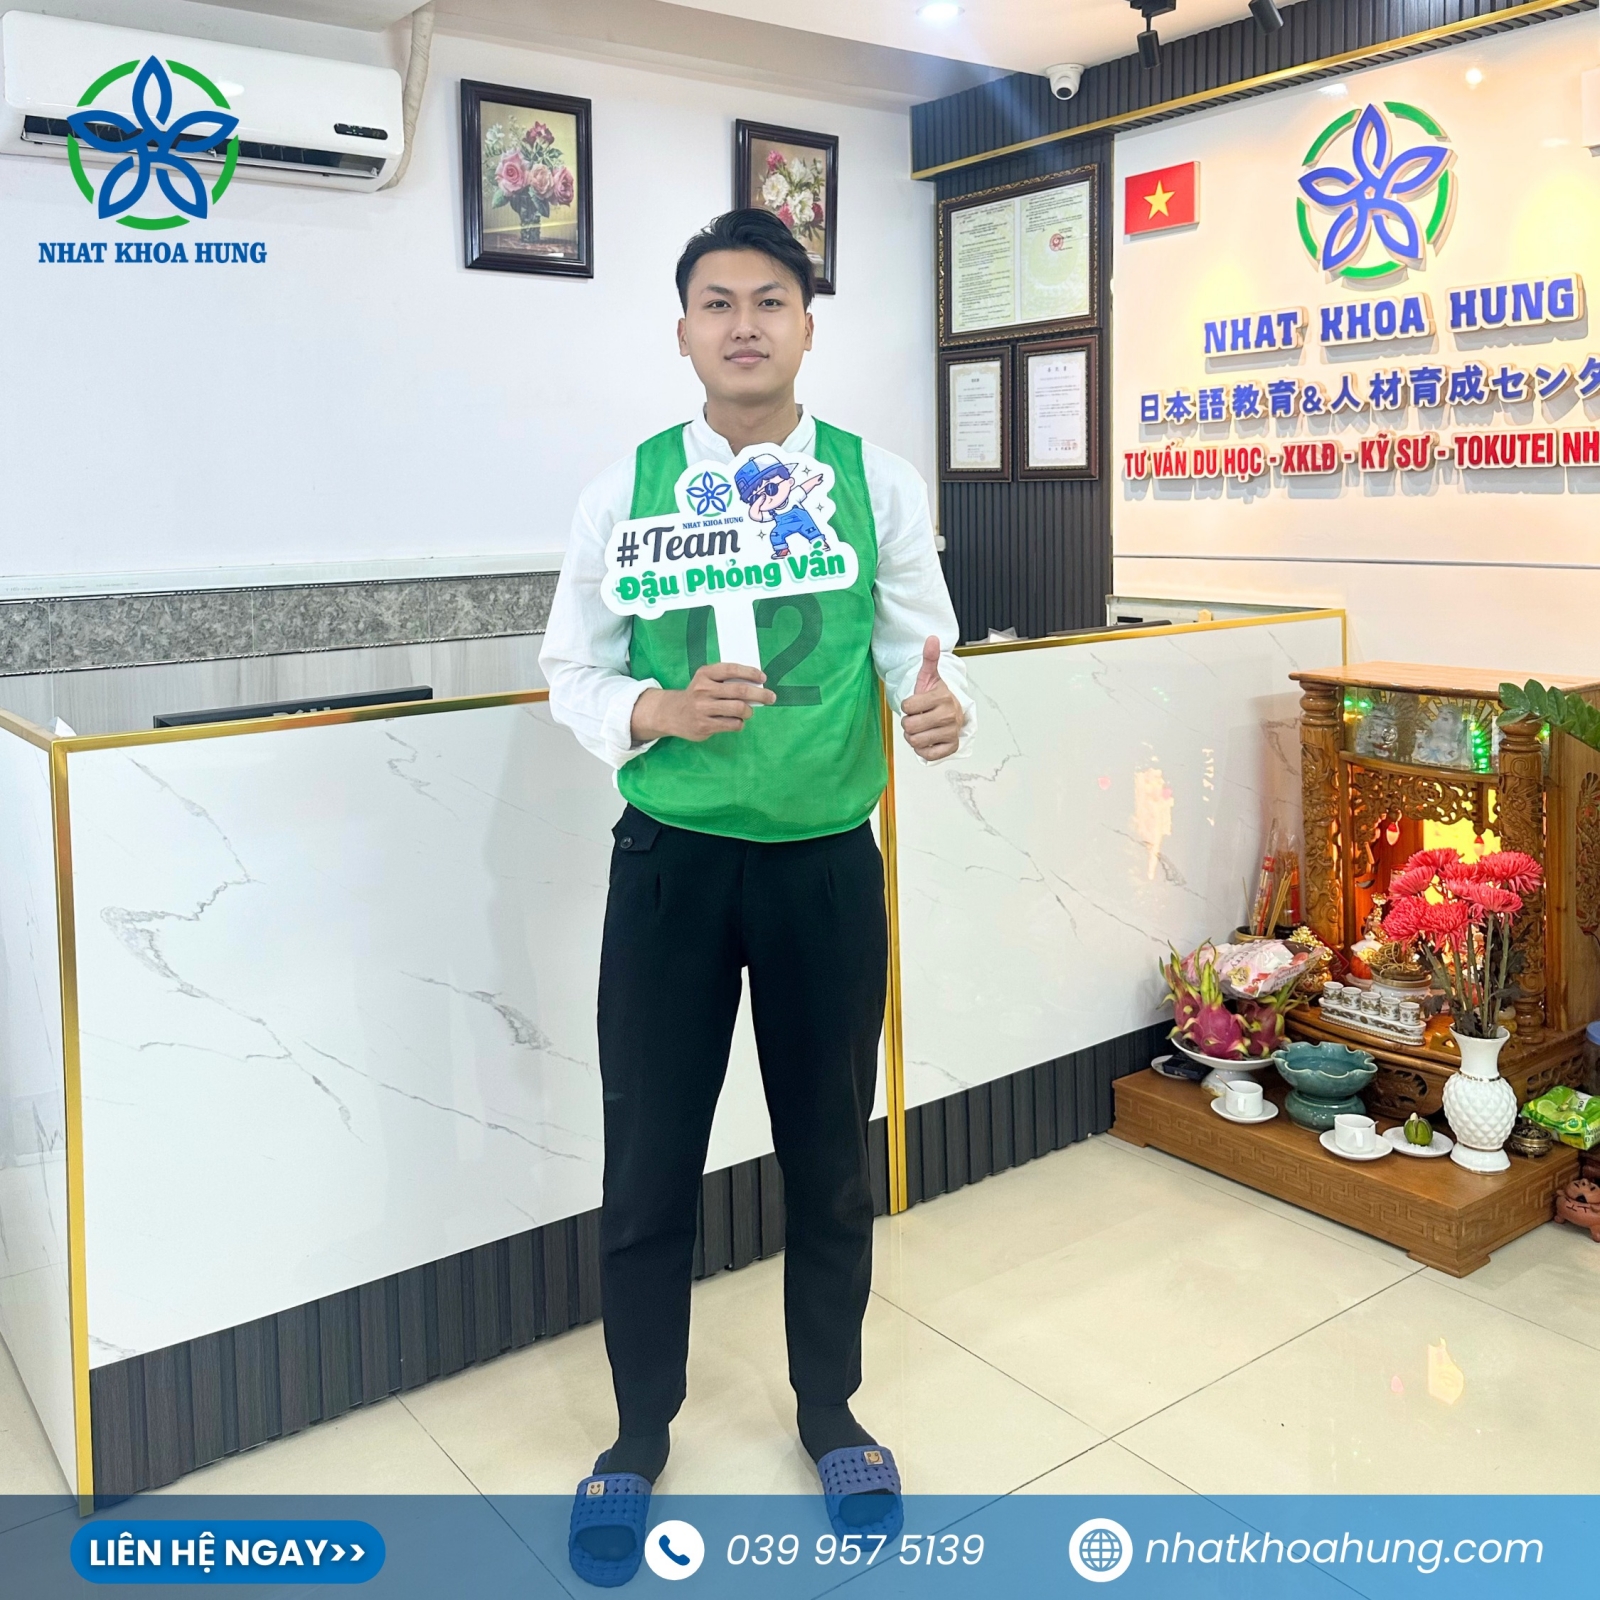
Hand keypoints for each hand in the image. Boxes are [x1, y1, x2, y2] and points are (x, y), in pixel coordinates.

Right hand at [631, 662, 775, 742]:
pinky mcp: (705, 725)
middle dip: (760, 694)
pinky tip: (735, 721)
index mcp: (704, 674)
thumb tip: (756, 684)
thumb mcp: (706, 680)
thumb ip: (726, 680)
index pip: (731, 669)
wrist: (673, 713)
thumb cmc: (697, 695)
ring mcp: (703, 708)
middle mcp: (702, 690)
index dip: (750, 673)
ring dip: (748, 711)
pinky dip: (739, 723)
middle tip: (770, 697)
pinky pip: (732, 724)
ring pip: (738, 709)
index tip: (763, 677)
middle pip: (740, 691)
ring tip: (748, 711)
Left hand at [900, 636, 962, 761]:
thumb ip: (929, 659)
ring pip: (915, 741)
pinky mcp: (951, 747)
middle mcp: (949, 716)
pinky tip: (928, 739)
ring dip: (914, 736)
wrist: (952, 713)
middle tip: (918, 717)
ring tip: (922, 728)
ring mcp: (951, 732)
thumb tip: (932, 638)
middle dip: (909, 723)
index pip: (907, 707)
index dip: (907, 706)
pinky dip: (923, 750)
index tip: (916, 704)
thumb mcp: (930, 677)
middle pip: (909, 726)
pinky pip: (927, 755)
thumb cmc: (936, 696)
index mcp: (942, 697)